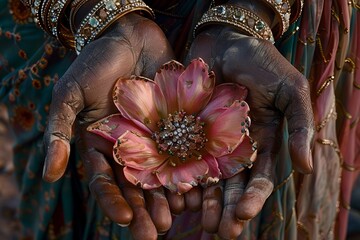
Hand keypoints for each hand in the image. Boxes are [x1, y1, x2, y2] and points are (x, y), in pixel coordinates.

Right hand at [43, 13, 174, 238]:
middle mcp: (131, 146)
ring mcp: (156, 136)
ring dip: (169, 196)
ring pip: (163, 172)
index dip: (114, 201)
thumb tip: (49, 176)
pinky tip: (198, 187)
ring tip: (178, 216)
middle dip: (145, 208)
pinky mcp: (177, 123)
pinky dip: (190, 168)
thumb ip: (60, 133)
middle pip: (138, 184)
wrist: (128, 35)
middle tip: (156, 231)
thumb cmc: (95, 63)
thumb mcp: (70, 96)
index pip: (107, 180)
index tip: (124, 220)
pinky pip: (184, 149)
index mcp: (104, 145)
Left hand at [187, 26, 313, 238]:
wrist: (226, 40)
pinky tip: (175, 195)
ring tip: (197, 223)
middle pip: (230, 185)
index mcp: (260, 142)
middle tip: (218, 231)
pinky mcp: (185, 129)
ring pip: (205, 177)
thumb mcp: (290, 90)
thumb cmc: (261, 62)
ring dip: (202, 201)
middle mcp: (233, 147)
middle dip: (225, 209)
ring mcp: (208, 140)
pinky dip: (180, 176)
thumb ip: (301, 126)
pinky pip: (182, 156)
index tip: (242, 215)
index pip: (258, 177)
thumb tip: (306, 168)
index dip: (252, 198)